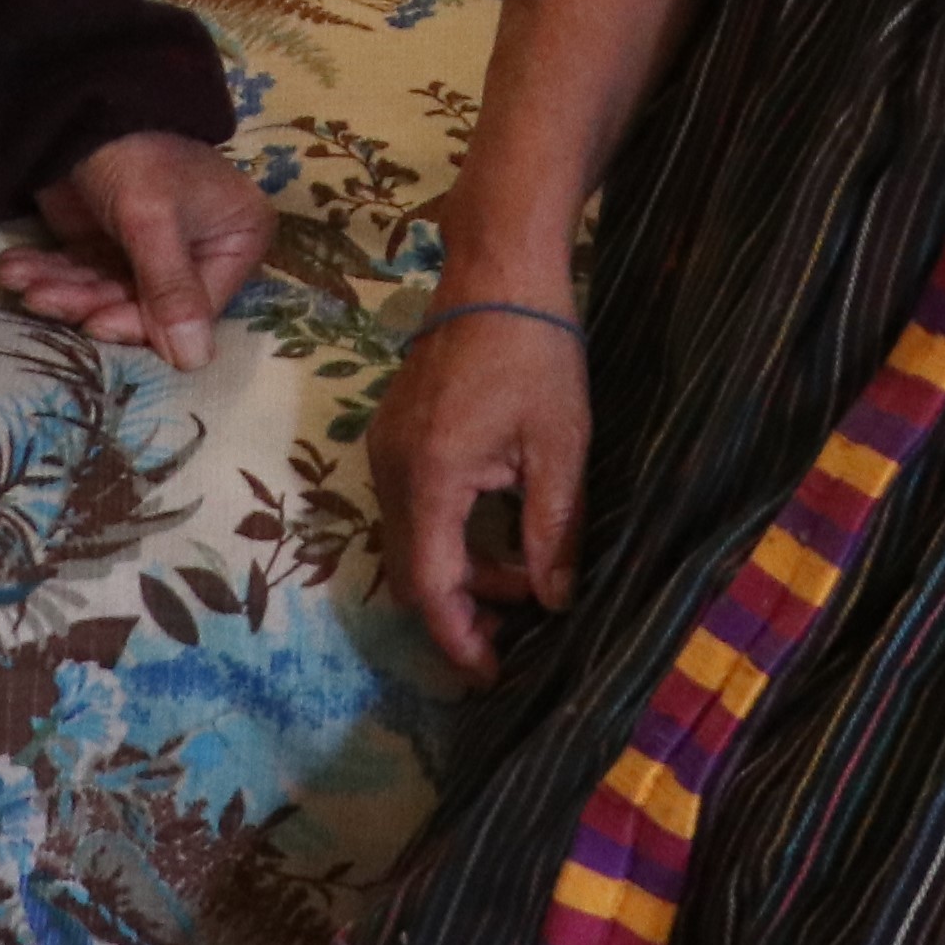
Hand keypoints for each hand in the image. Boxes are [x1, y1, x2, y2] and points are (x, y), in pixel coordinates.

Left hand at [0, 130, 276, 371]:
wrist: (77, 99)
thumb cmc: (134, 151)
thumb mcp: (152, 217)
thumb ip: (169, 288)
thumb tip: (195, 363)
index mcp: (234, 237)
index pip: (194, 305)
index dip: (144, 320)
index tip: (96, 324)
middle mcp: (200, 248)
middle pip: (146, 304)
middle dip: (88, 301)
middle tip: (41, 297)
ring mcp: (151, 249)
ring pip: (106, 292)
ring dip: (60, 290)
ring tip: (20, 282)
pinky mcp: (109, 244)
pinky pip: (82, 275)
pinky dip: (47, 274)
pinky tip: (14, 269)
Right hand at [370, 298, 585, 684]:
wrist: (498, 269)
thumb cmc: (537, 351)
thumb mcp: (559, 447)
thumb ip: (552, 532)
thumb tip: (554, 603)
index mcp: (430, 474)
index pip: (429, 584)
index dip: (456, 638)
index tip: (490, 675)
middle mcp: (391, 467)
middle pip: (411, 570)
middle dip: (462, 609)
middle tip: (520, 631)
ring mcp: (385, 447)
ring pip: (410, 539)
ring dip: (461, 569)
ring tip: (525, 577)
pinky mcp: (393, 432)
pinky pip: (412, 506)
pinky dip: (450, 534)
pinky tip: (498, 531)